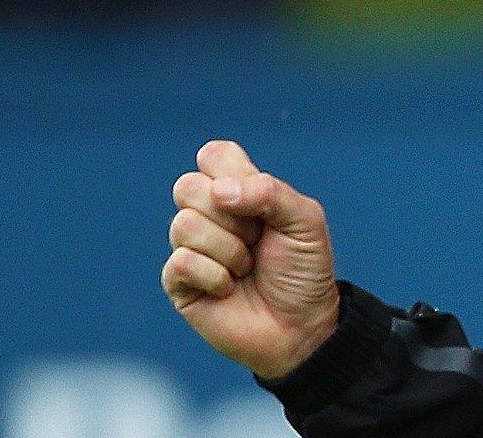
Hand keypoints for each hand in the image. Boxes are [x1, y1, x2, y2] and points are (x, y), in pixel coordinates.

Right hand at [164, 140, 341, 379]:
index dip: (232, 173)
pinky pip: (181, 261)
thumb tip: (221, 192)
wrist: (302, 328)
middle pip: (188, 186)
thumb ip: (269, 192)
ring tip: (246, 267)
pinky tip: (229, 289)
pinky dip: (215, 276)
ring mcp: (191, 248)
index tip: (260, 203)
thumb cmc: (303, 271)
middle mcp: (209, 215)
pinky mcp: (178, 282)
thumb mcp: (304, 221)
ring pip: (184, 224)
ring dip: (228, 250)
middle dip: (231, 216)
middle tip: (256, 238)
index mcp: (238, 191)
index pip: (213, 155)